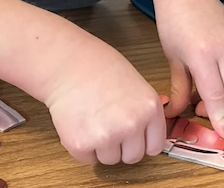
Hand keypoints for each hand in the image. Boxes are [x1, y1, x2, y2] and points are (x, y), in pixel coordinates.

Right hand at [45, 36, 167, 164]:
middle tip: (109, 125)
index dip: (143, 141)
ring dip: (102, 147)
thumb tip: (151, 133)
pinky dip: (83, 147)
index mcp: (149, 108)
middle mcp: (131, 124)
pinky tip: (81, 124)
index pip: (155, 146)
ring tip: (94, 120)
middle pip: (133, 157)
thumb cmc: (100, 68)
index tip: (134, 136)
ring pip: (110, 160)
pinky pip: (87, 159)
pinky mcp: (81, 144)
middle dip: (122, 146)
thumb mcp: (137, 85)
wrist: (68, 64)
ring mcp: (107, 136)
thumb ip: (145, 111)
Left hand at [154, 0, 223, 139]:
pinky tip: (210, 71)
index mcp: (202, 55)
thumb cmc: (172, 20)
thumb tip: (178, 113)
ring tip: (201, 88)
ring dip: (223, 91)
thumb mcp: (173, 58)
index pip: (216, 96)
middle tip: (197, 107)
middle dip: (218, 106)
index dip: (220, 118)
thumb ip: (180, 88)